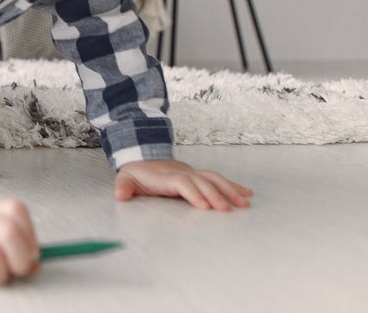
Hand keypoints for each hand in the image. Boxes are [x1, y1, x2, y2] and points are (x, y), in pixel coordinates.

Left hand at [115, 159, 252, 210]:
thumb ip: (123, 187)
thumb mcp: (125, 179)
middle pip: (202, 181)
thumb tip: (120, 196)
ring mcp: (192, 172)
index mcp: (167, 176)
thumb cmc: (136, 172)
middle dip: (215, 195)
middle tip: (226, 210)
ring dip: (230, 190)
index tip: (204, 206)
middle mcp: (183, 172)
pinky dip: (232, 185)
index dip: (193, 193)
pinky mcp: (199, 175)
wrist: (142, 156)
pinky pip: (218, 179)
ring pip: (214, 178)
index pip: (183, 183)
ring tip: (244, 203)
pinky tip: (247, 194)